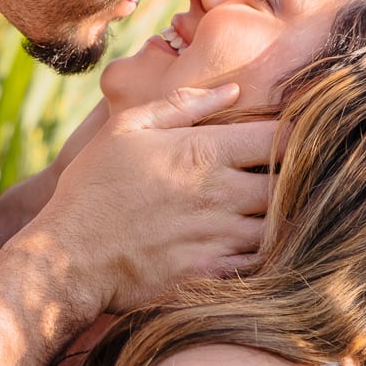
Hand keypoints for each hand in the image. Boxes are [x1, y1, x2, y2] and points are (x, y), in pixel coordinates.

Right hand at [18, 84, 277, 314]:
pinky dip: (267, 255)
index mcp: (203, 151)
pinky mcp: (212, 274)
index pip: (281, 137)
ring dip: (283, 219)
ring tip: (273, 212)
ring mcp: (218, 238)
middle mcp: (219, 194)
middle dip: (297, 180)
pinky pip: (261, 264)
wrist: (68, 258)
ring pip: (282, 226)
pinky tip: (252, 246)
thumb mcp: (127, 128)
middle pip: (291, 184)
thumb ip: (183, 105)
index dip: (295, 137)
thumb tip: (233, 91)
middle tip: (290, 178)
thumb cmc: (94, 185)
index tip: (289, 140)